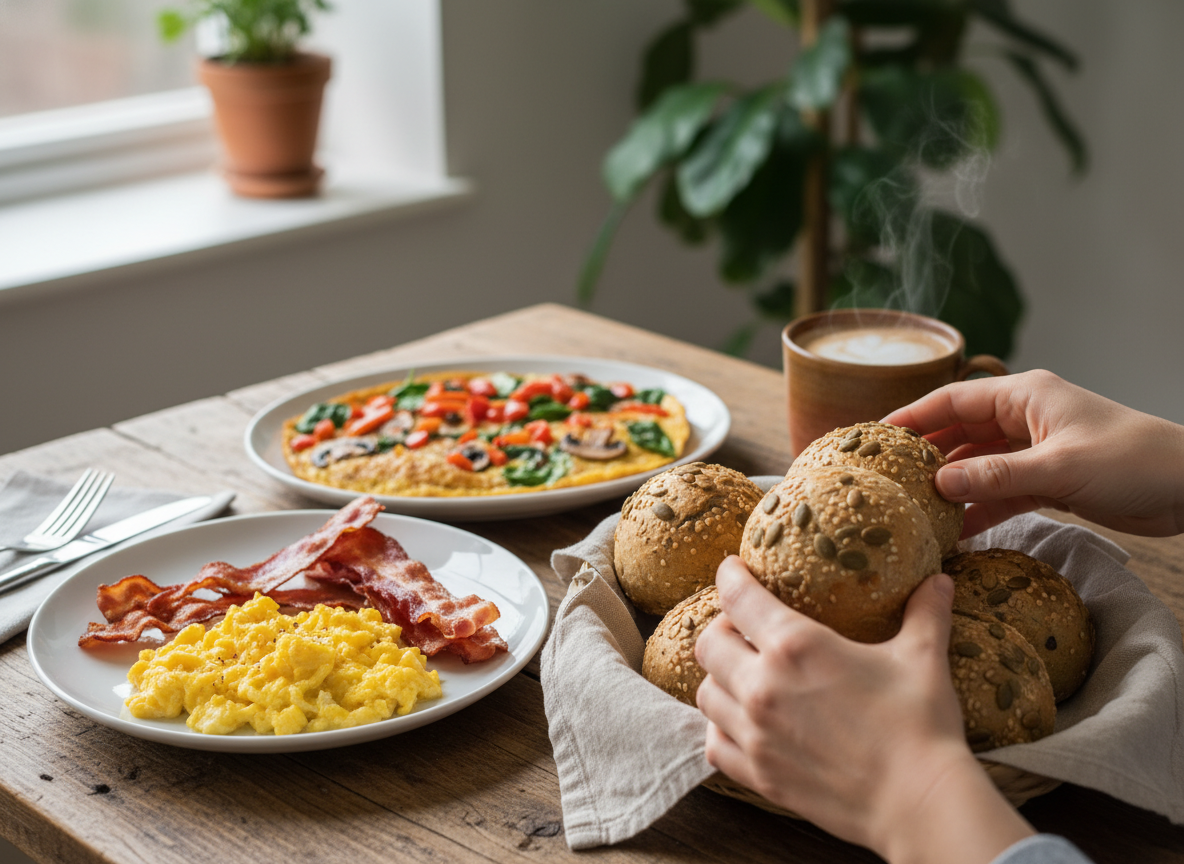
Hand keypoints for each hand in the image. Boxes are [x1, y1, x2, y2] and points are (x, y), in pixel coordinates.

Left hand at [695, 557, 1032, 863]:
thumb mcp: (923, 657)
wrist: (919, 803)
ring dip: (718, 678)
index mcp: (794, 646)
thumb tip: (939, 581)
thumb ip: (924, 614)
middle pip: (709, 644)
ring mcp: (756, 734)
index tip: (732, 570)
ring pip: (705, 693)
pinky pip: (714, 743)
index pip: (737, 597)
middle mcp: (762, 686)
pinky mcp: (759, 774)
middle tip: (741, 628)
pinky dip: (720, 728)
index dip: (729, 576)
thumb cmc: (921, 725)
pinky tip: (740, 723)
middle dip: (720, 628)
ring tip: (740, 674)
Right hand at [884, 369, 1183, 537]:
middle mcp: (1024, 419)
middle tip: (886, 479)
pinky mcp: (1048, 481)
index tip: (874, 436)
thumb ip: (995, 476)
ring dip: (951, 487)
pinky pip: (1000, 493)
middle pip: (959, 433)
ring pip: (977, 466)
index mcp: (1024, 396)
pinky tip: (957, 532)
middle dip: (925, 455)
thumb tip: (938, 482)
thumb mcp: (1059, 467)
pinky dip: (980, 510)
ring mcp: (1035, 451)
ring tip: (914, 510)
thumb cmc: (1134, 460)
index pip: (953, 400)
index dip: (912, 416)